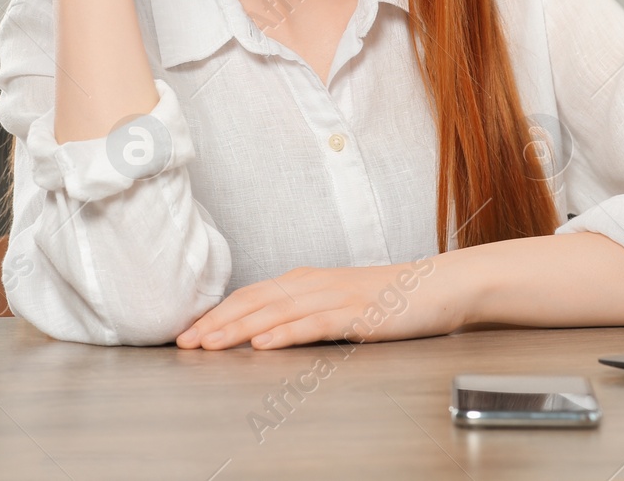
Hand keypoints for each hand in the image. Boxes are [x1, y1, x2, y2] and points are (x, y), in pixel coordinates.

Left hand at [175, 258, 457, 349]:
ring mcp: (336, 297)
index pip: (250, 295)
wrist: (438, 286)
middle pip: (254, 301)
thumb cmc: (389, 298)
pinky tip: (264, 343)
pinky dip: (285, 333)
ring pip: (277, 311)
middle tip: (184, 342)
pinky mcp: (357, 313)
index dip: (216, 313)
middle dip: (216, 322)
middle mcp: (314, 284)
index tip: (187, 333)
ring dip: (239, 328)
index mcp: (306, 280)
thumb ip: (303, 309)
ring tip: (210, 343)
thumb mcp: (337, 300)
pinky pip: (314, 324)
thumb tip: (263, 327)